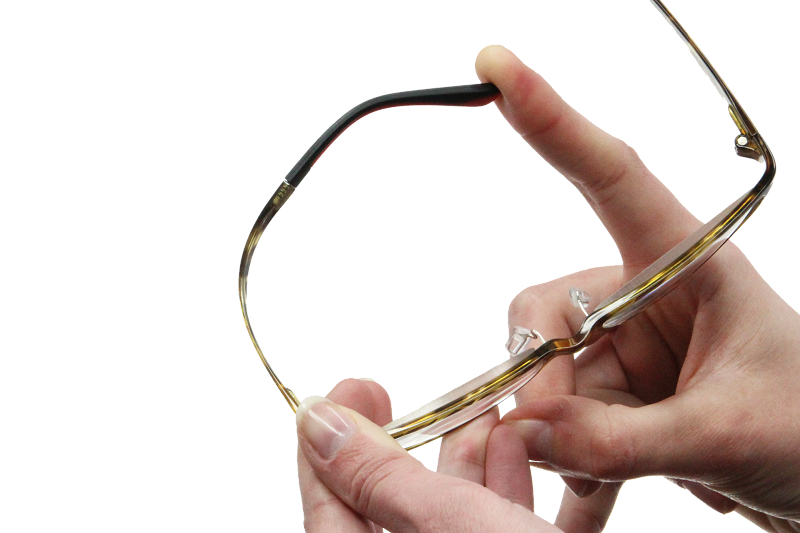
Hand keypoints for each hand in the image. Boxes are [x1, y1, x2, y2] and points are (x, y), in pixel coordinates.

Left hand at [297, 378, 557, 532]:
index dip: (326, 449)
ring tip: (475, 409)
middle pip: (386, 514)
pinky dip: (501, 490)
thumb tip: (317, 424)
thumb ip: (380, 479)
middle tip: (391, 395)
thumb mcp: (454, 532)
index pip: (327, 515)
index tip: (338, 395)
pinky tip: (513, 448)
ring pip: (444, 521)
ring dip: (458, 461)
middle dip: (396, 446)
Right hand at [475, 46, 799, 530]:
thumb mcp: (726, 433)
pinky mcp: (611, 389)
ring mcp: (622, 344)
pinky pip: (557, 415)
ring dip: (555, 433)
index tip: (496, 68)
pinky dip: (560, 460)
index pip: (613, 177)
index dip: (553, 118)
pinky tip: (578, 500)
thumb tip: (524, 428)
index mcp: (690, 265)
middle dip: (539, 378)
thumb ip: (622, 437)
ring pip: (542, 374)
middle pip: (545, 312)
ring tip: (601, 480)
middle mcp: (643, 294)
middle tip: (559, 442)